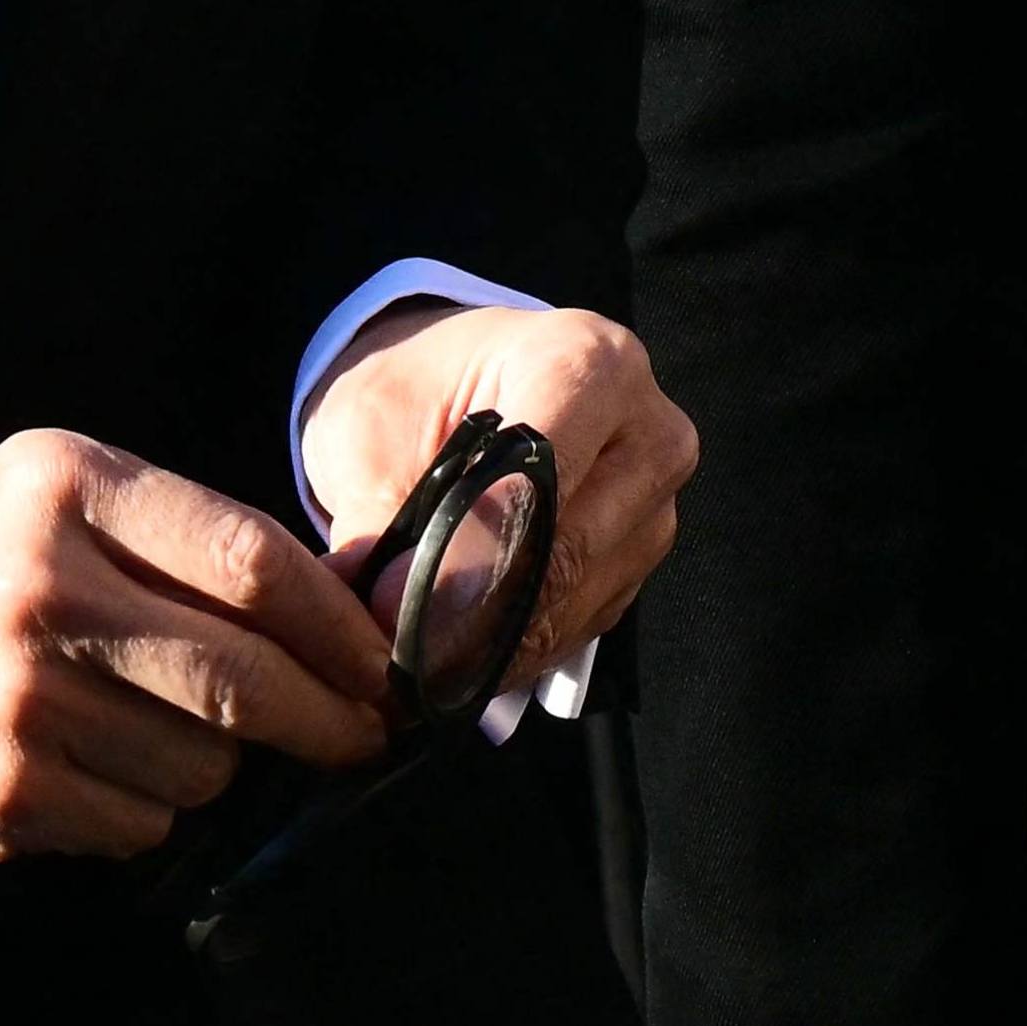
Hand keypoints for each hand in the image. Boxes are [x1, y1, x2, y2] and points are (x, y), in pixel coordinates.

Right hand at [0, 426, 389, 860]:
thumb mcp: (55, 490)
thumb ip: (179, 532)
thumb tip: (332, 610)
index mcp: (70, 486)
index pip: (250, 557)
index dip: (335, 622)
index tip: (379, 661)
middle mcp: (45, 586)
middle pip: (241, 673)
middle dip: (322, 716)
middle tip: (357, 732)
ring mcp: (20, 693)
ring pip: (201, 763)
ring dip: (214, 763)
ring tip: (158, 730)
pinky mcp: (0, 784)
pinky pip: (140, 824)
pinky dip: (145, 811)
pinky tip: (94, 768)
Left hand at [297, 300, 696, 679]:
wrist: (460, 385)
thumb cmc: (420, 386)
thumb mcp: (371, 422)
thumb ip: (377, 512)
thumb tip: (377, 610)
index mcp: (589, 363)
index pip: (540, 475)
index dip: (467, 551)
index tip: (394, 606)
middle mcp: (647, 433)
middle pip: (568, 549)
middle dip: (474, 615)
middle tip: (397, 655)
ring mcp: (655, 502)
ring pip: (578, 601)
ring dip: (493, 646)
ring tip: (415, 662)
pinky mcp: (641, 558)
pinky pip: (583, 624)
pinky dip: (517, 650)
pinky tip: (460, 654)